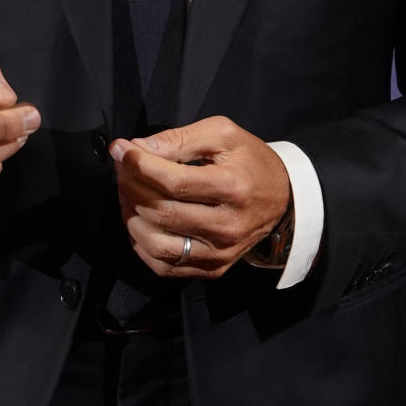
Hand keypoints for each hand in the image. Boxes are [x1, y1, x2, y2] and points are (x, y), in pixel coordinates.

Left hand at [111, 116, 290, 279]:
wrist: (284, 199)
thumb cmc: (250, 162)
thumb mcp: (223, 135)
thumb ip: (180, 138)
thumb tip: (138, 148)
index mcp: (232, 187)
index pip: (173, 181)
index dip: (138, 165)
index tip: (120, 149)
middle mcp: (227, 226)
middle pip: (162, 212)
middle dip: (131, 187)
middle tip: (123, 169)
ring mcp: (220, 253)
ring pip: (158, 244)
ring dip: (131, 217)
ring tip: (128, 194)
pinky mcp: (213, 269)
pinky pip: (165, 266)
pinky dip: (142, 244)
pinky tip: (139, 220)